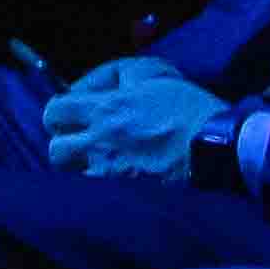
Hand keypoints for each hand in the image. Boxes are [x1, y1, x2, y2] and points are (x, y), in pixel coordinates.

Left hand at [39, 60, 237, 185]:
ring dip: (80, 168)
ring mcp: (112, 173)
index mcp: (103, 110)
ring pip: (73, 176)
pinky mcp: (128, 195)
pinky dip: (100, 188)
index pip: (53, 112)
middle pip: (55, 150)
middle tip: (82, 141)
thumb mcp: (149, 73)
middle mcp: (100, 143)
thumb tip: (89, 89)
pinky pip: (98, 194)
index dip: (59, 113)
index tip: (72, 114)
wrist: (216, 146)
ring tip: (99, 162)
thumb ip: (113, 76)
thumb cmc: (186, 106)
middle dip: (64, 144)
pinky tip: (116, 179)